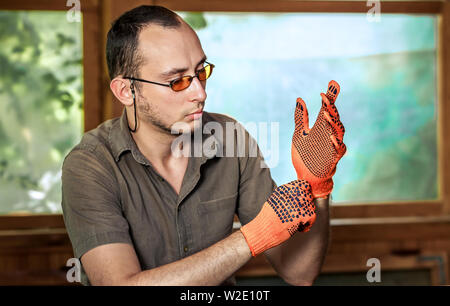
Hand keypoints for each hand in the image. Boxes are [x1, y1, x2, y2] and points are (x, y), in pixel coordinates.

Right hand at [240, 180, 315, 256]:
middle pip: (308, 196)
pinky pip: (312, 217)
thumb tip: (299, 194)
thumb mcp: (274, 200)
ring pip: (311, 206)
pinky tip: (300, 228)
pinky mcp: (301, 215)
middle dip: (306, 205)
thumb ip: (286, 195)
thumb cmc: (267, 218)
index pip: (303, 184)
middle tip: (300, 214)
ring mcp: (296, 204)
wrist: (263, 230)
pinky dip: (308, 224)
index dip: (305, 193)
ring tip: (299, 222)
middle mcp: (291, 194)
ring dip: (307, 215)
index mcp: (284, 190)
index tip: (302, 201)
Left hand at [291, 80, 345, 197]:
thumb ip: (300, 118)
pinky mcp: (332, 159)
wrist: (305, 178)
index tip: (331, 84)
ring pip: (338, 132)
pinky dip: (335, 143)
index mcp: (322, 128)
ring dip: (332, 122)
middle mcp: (329, 135)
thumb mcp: (299, 134)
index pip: (328, 109)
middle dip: (331, 106)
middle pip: (334, 118)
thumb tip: (299, 99)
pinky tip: (330, 135)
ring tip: (325, 112)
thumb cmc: (305, 156)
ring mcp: (332, 147)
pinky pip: (338, 150)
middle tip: (326, 96)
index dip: (330, 97)